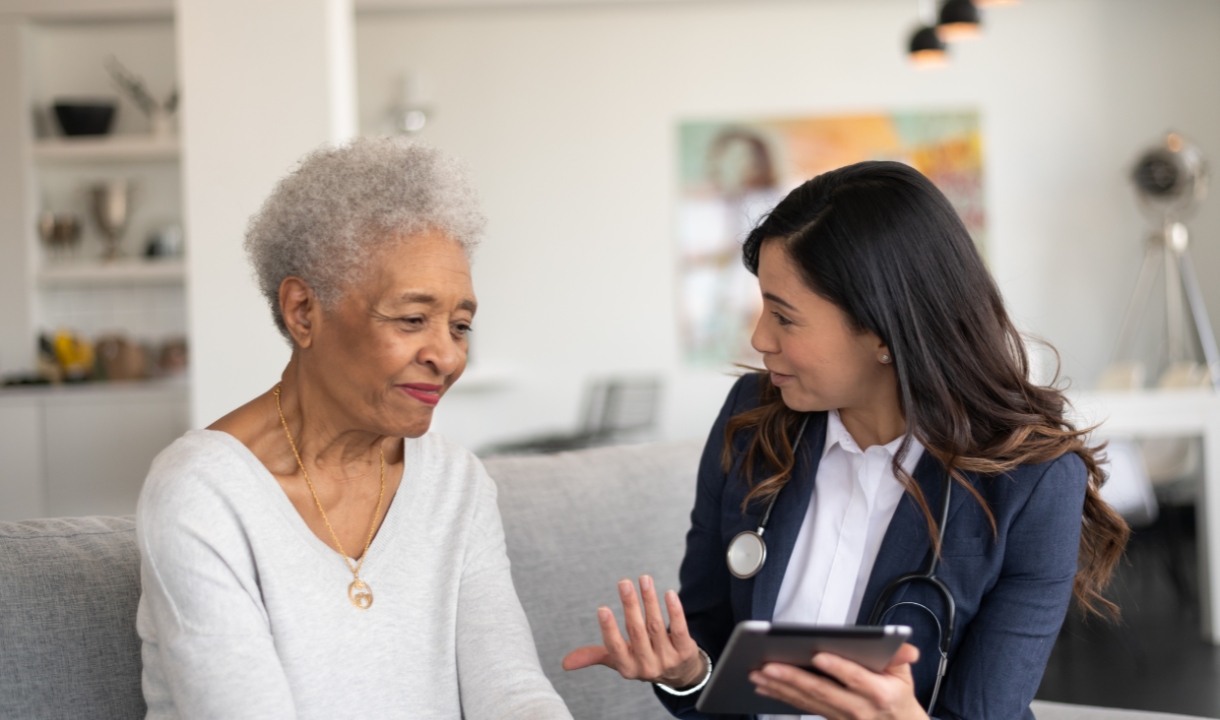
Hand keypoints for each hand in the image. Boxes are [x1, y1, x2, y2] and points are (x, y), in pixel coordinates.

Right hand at [562, 575, 705, 688]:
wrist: (679, 674)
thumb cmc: (644, 660)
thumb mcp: (620, 661)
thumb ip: (594, 656)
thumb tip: (564, 663)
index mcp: (627, 668)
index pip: (616, 648)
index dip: (609, 629)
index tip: (602, 609)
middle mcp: (647, 666)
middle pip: (637, 631)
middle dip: (630, 605)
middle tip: (624, 583)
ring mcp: (668, 659)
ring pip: (656, 625)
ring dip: (649, 600)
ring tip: (644, 579)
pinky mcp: (685, 651)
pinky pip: (679, 629)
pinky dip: (674, 611)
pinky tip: (669, 594)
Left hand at [748, 643, 928, 719]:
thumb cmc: (899, 697)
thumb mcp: (904, 676)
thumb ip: (899, 658)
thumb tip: (907, 648)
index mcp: (879, 693)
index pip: (855, 678)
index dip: (837, 667)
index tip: (818, 655)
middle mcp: (858, 708)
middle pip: (822, 691)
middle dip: (793, 677)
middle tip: (768, 665)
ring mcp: (842, 718)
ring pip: (807, 701)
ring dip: (779, 688)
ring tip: (757, 674)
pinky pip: (803, 707)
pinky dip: (781, 697)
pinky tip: (763, 687)